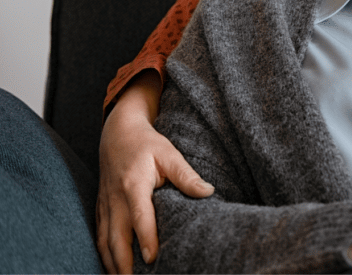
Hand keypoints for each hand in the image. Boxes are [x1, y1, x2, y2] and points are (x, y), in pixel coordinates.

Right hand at [96, 71, 213, 273]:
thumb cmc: (147, 144)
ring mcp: (105, 206)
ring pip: (104, 242)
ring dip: (113, 265)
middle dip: (124, 264)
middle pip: (116, 238)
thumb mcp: (169, 153)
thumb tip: (208, 192)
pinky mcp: (100, 209)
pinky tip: (114, 269)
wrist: (117, 133)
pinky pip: (99, 237)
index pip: (139, 217)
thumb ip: (186, 175)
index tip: (152, 259)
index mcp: (133, 186)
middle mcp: (115, 200)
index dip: (146, 239)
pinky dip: (105, 256)